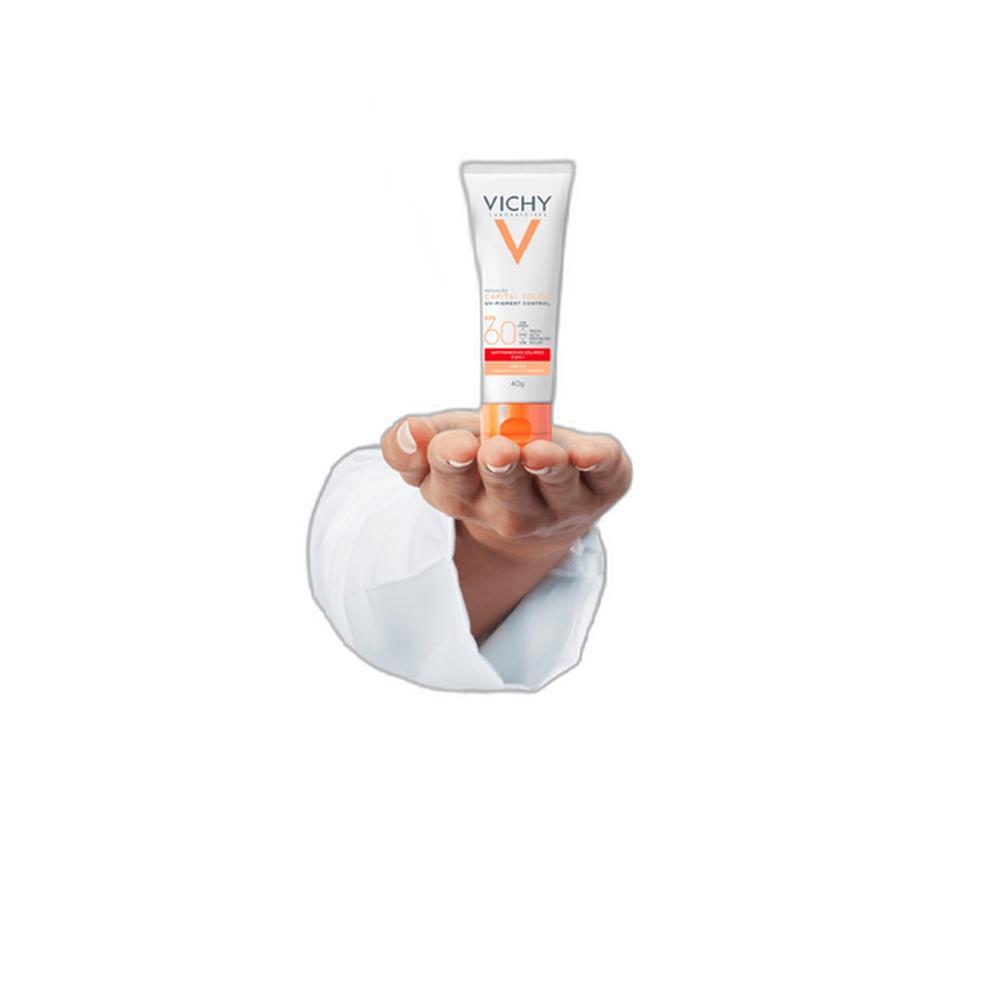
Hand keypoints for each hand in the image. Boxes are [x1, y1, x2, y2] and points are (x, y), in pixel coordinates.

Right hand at [380, 408, 631, 641]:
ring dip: (548, 470)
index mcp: (465, 499)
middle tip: (497, 450)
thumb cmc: (485, 461)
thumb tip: (409, 432)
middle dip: (501, 472)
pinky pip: (606, 477)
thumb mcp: (444, 445)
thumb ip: (411, 444)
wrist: (543, 495)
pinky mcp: (603, 487)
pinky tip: (591, 453)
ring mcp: (562, 505)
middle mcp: (513, 513)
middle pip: (506, 498)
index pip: (451, 488)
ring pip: (556, 491)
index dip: (450, 464)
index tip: (456, 445)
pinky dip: (601, 463)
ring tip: (539, 452)